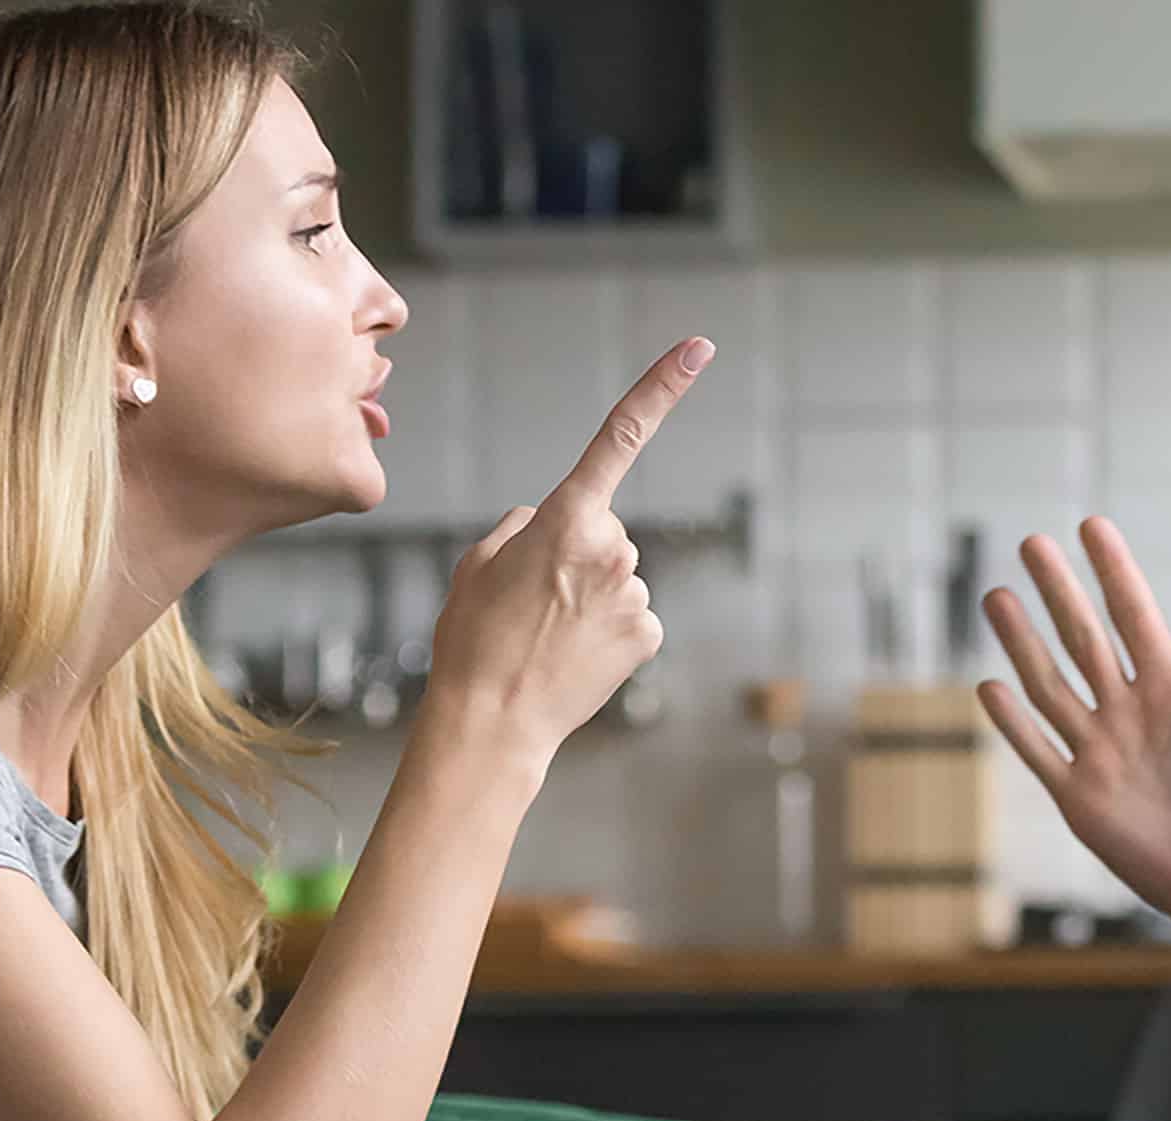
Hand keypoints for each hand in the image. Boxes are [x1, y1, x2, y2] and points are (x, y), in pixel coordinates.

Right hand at [427, 336, 710, 767]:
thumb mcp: (477, 562)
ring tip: (547, 633)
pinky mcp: (648, 632)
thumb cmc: (473, 639)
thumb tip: (551, 523)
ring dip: (588, 596)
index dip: (661, 387)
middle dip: (574, 553)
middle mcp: (611, 548)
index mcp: (565, 518)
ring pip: (616, 575)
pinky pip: (629, 614)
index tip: (698, 348)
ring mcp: (634, 593)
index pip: (618, 437)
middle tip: (531, 600)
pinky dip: (607, 630)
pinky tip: (575, 655)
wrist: (492, 722)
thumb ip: (522, 527)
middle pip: (603, 530)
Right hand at [978, 517, 1170, 934]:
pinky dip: (1015, 724)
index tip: (1091, 525)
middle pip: (1083, 640)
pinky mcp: (1081, 799)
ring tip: (996, 596)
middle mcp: (1128, 712)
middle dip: (1058, 592)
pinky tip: (990, 687)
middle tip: (1031, 542)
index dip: (1113, 572)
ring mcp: (1099, 753)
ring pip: (1051, 687)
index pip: (1134, 616)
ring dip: (1023, 643)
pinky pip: (1040, 753)